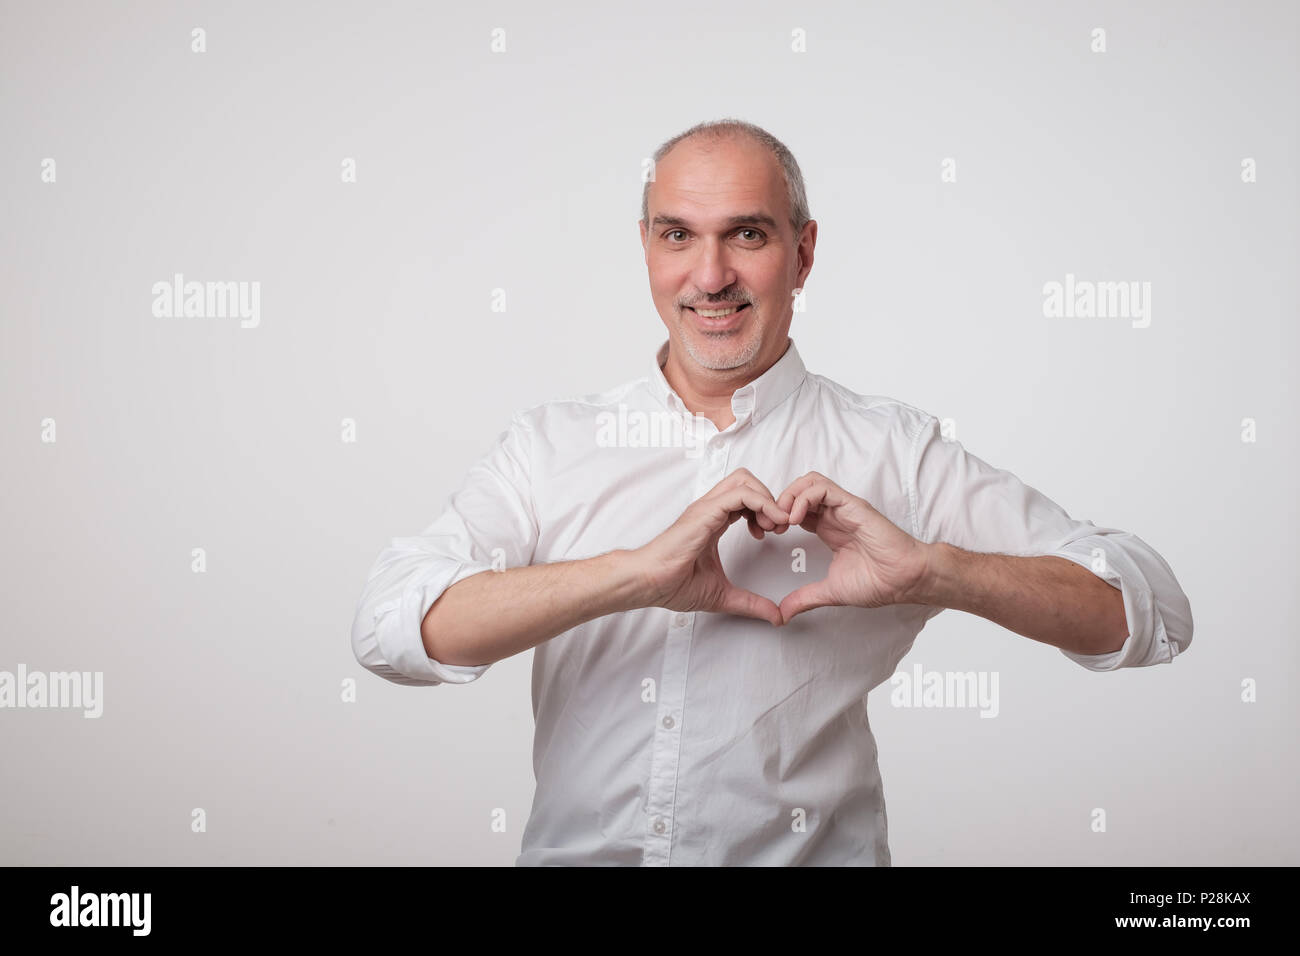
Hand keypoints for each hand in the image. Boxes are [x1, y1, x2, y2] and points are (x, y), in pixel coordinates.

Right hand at [630, 468, 790, 626]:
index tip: (773, 534)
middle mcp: (710, 510)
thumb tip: (776, 616)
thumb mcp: (723, 595)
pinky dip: (762, 503)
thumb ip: (750, 604)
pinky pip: (741, 494)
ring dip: (768, 499)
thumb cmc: (672, 584)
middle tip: (778, 526)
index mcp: (712, 522)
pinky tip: (769, 523)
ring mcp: (707, 508)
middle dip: (770, 499)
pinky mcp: (706, 512)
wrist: (649, 582)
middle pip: (747, 481)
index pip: (744, 499)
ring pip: (745, 481)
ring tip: (774, 525)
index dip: (765, 511)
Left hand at [775, 471, 929, 622]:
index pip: (796, 508)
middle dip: (778, 503)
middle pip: (798, 490)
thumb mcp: (830, 591)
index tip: (767, 535)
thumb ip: (805, 598)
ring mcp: (843, 507)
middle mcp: (834, 514)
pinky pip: (822, 487)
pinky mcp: (852, 504)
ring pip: (808, 482)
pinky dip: (803, 497)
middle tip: (769, 525)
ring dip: (788, 496)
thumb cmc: (879, 582)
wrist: (905, 579)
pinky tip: (796, 518)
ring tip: (782, 519)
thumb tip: (783, 613)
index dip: (777, 517)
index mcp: (828, 529)